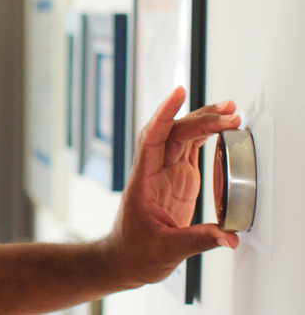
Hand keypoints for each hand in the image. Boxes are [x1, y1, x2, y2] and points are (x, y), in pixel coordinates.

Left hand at [104, 87, 240, 287]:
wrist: (124, 260)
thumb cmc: (135, 252)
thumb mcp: (166, 250)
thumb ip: (198, 241)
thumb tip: (228, 237)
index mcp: (143, 180)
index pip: (152, 137)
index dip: (164, 114)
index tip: (177, 94)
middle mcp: (152, 171)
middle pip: (173, 133)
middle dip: (199, 118)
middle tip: (228, 112)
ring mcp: (164, 174)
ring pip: (182, 137)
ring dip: (204, 122)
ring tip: (229, 112)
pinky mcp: (176, 180)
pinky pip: (189, 149)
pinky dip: (205, 136)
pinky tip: (220, 128)